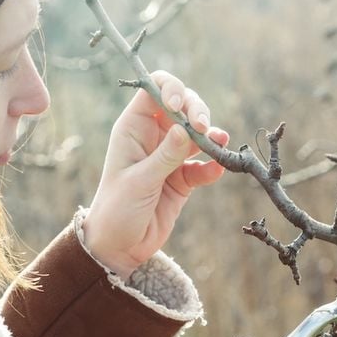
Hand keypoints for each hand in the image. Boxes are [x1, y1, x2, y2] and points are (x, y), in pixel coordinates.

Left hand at [82, 71, 228, 279]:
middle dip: (198, 112)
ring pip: (197, 133)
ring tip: (219, 145)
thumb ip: (165, 156)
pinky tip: (216, 171)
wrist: (119, 247)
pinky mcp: (183, 178)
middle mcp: (152, 136)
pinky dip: (212, 165)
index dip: (172, 90)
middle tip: (205, 129)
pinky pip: (203, 164)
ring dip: (211, 136)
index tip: (181, 108)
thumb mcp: (139, 181)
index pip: (155, 90)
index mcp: (133, 128)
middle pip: (183, 106)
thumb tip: (186, 129)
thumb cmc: (117, 210)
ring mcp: (169, 156)